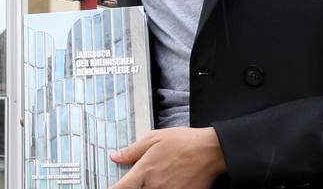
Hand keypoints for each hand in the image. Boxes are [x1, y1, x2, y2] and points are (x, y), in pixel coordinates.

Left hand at [109, 127, 225, 188]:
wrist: (211, 151)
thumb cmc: (183, 142)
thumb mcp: (153, 139)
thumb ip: (132, 151)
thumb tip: (115, 156)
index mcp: (144, 171)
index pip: (121, 188)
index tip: (112, 187)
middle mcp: (155, 187)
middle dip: (134, 187)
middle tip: (138, 181)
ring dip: (149, 188)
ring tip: (157, 179)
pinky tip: (167, 183)